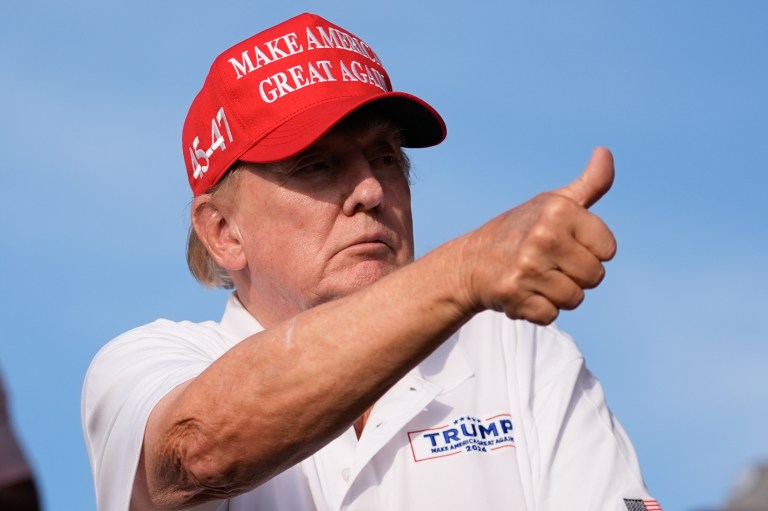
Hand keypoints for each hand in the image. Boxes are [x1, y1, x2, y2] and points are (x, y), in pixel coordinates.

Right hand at [456, 147, 616, 324]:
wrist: (471, 261)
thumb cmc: (521, 230)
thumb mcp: (555, 202)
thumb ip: (589, 183)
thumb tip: (605, 152)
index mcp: (559, 211)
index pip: (608, 250)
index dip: (590, 251)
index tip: (566, 244)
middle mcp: (544, 236)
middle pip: (595, 277)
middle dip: (575, 276)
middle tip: (548, 264)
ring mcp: (527, 267)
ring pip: (574, 299)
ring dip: (558, 295)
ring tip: (535, 278)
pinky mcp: (514, 294)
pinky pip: (551, 315)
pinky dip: (538, 309)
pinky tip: (523, 292)